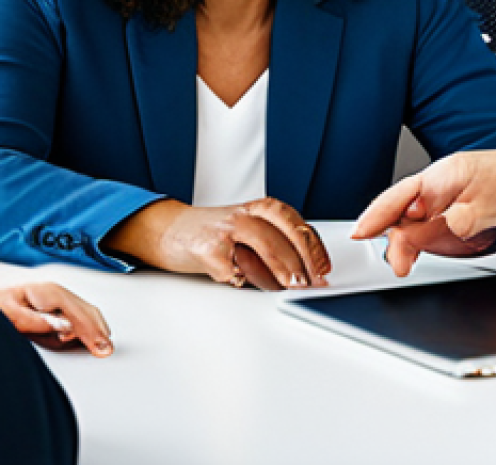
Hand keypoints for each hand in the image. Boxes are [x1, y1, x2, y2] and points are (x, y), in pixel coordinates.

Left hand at [0, 283, 112, 356]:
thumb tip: (66, 327)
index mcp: (47, 292)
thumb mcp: (10, 315)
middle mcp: (54, 292)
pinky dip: (85, 325)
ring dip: (94, 327)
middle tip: (107, 348)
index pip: (77, 312)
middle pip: (85, 309)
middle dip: (98, 329)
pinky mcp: (51, 305)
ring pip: (82, 311)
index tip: (99, 345)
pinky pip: (74, 314)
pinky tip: (87, 335)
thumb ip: (36, 321)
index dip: (91, 330)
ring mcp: (54, 297)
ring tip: (102, 344)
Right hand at [105, 197, 331, 289]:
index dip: (314, 250)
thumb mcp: (250, 229)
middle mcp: (246, 214)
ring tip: (290, 288)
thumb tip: (309, 271)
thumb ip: (276, 242)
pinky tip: (247, 284)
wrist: (170, 231)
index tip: (323, 270)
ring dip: (281, 272)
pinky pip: (232, 268)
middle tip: (310, 283)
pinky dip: (243, 280)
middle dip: (301, 262)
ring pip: (263, 247)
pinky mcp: (206, 248)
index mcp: (262, 208)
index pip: (297, 225)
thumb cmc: (215, 233)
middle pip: (283, 235)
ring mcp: (226, 229)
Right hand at [353, 150, 495, 275]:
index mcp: (445, 174)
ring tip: (403, 262)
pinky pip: (426, 224)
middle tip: (399, 264)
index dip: (378, 214)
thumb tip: (434, 232)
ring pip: (413, 219)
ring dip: (406, 239)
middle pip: (403, 210)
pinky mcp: (453, 209)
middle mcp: (441, 183)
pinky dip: (419, 238)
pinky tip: (415, 251)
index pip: (402, 194)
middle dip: (395, 237)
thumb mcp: (488, 204)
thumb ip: (458, 219)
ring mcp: (446, 196)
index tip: (362, 233)